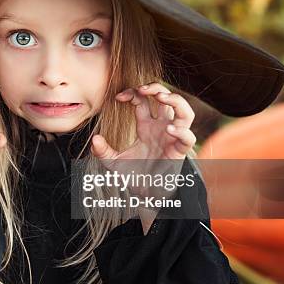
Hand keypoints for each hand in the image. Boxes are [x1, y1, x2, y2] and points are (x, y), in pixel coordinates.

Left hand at [90, 82, 196, 198]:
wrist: (145, 195)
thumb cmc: (132, 175)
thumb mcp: (112, 162)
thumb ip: (102, 151)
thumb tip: (94, 139)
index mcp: (146, 125)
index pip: (143, 100)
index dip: (133, 93)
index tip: (118, 97)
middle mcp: (161, 128)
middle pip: (166, 98)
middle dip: (156, 88)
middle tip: (143, 89)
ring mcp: (172, 138)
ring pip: (185, 112)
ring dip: (176, 100)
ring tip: (161, 98)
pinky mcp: (179, 152)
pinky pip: (188, 138)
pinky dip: (182, 131)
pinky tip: (169, 129)